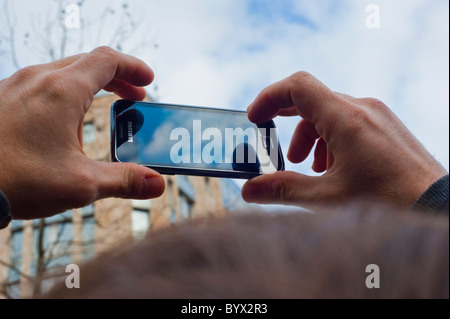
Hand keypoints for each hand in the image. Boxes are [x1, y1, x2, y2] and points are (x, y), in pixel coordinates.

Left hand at [0, 47, 164, 219]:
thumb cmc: (18, 180)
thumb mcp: (81, 184)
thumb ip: (124, 180)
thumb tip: (157, 184)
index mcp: (63, 92)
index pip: (107, 61)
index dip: (133, 67)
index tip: (148, 80)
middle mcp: (39, 79)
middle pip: (88, 62)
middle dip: (118, 76)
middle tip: (134, 95)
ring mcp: (16, 85)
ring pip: (64, 70)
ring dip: (92, 82)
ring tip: (105, 103)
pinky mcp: (3, 98)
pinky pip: (42, 82)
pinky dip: (67, 89)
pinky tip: (67, 115)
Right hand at [242, 72, 446, 208]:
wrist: (436, 206)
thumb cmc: (384, 204)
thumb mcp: (326, 198)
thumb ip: (282, 189)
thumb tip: (248, 190)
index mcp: (345, 118)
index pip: (297, 87)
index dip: (269, 98)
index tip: (255, 119)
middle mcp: (362, 107)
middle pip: (312, 100)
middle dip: (287, 124)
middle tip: (273, 145)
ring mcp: (378, 115)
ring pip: (330, 113)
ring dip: (310, 136)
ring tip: (308, 168)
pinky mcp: (386, 126)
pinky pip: (349, 122)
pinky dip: (331, 139)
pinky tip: (333, 168)